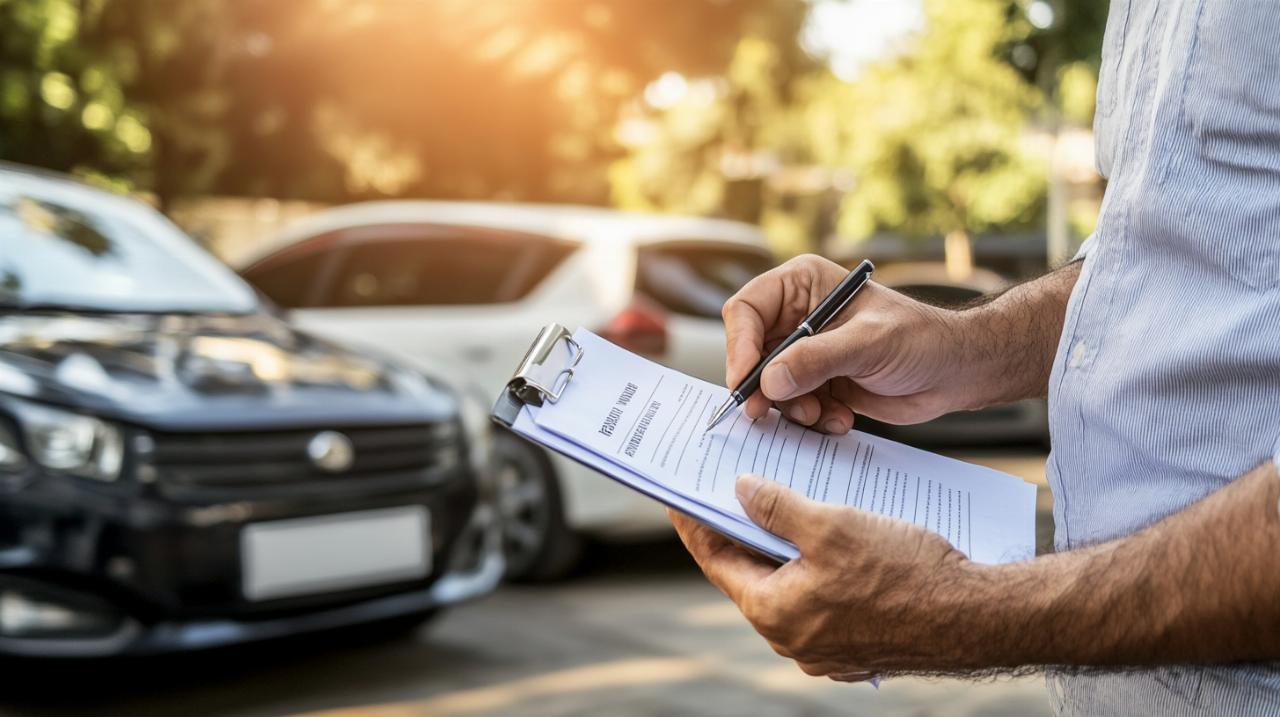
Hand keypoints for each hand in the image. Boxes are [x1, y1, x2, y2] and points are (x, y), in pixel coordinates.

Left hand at [670, 474, 982, 677]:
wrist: (977, 615)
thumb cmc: (906, 574)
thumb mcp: (830, 526)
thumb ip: (777, 508)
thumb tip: (741, 491)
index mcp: (774, 612)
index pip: (717, 561)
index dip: (696, 524)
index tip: (679, 498)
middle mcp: (793, 637)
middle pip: (750, 573)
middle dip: (742, 530)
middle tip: (730, 490)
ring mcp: (825, 644)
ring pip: (788, 583)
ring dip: (783, 545)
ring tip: (782, 501)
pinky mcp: (855, 641)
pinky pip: (820, 596)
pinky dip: (815, 564)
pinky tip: (828, 532)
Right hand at [723, 255, 977, 432]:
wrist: (955, 373)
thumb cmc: (921, 339)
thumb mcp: (869, 344)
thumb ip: (817, 359)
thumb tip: (769, 381)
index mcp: (802, 285)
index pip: (747, 310)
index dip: (740, 346)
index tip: (747, 382)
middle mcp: (797, 317)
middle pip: (751, 352)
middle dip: (761, 386)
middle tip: (763, 413)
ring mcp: (806, 352)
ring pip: (769, 385)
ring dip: (791, 408)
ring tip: (821, 415)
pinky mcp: (818, 384)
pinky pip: (793, 406)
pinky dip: (812, 419)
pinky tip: (840, 419)